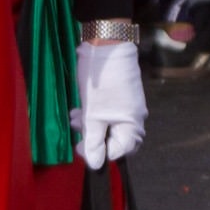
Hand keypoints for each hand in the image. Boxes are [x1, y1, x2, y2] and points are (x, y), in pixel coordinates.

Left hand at [72, 36, 147, 168]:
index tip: (81, 147)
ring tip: (74, 117)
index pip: (120, 151)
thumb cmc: (100, 82)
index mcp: (132, 123)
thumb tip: (96, 164)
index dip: (100, 153)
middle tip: (77, 132)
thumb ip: (93, 140)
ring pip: (109, 125)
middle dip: (94, 138)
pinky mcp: (120, 95)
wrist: (106, 45)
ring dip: (90, 125)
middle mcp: (135, 116)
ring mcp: (128, 105)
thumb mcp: (92, 115)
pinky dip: (94, 114)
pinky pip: (108, 112)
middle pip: (115, 139)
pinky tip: (79, 108)